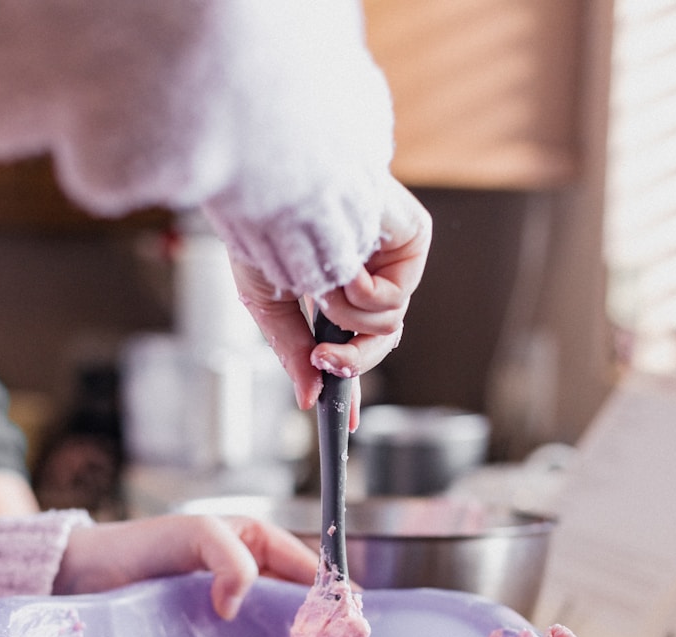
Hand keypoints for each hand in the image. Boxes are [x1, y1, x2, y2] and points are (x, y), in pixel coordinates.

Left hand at [54, 513, 316, 619]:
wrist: (81, 578)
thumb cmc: (138, 547)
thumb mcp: (193, 535)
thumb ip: (229, 558)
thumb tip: (238, 604)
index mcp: (256, 543)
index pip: (309, 567)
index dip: (333, 590)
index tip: (350, 619)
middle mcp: (250, 578)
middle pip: (300, 605)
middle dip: (322, 628)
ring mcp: (231, 614)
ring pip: (277, 634)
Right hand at [230, 177, 430, 430]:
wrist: (274, 177)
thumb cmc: (262, 222)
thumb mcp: (265, 301)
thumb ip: (291, 351)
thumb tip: (307, 399)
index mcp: (332, 282)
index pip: (352, 340)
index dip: (350, 379)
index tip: (346, 420)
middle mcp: (367, 271)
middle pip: (378, 343)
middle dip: (351, 363)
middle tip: (325, 362)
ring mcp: (392, 257)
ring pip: (388, 328)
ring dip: (346, 316)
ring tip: (324, 283)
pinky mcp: (413, 241)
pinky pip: (394, 303)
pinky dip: (361, 295)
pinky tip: (345, 266)